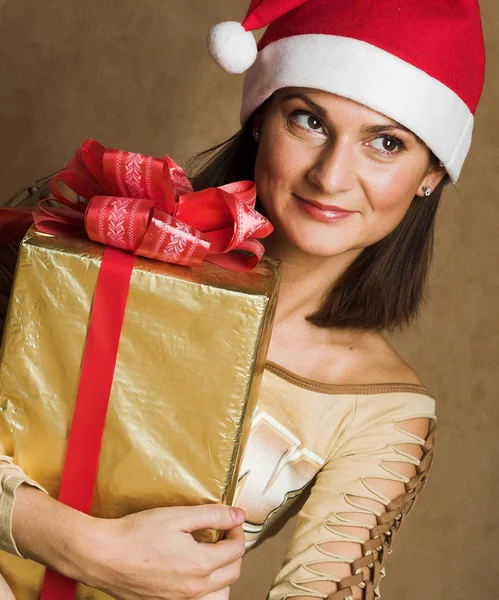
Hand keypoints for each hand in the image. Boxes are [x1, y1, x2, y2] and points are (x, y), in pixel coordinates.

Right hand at [88, 504, 245, 599]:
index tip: (231, 521)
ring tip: (211, 552)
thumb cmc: (137, 533)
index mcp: (200, 565)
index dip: (237, 531)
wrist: (102, 555)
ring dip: (222, 572)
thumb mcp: (179, 516)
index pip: (236, 550)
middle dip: (234, 551)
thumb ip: (213, 516)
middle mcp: (193, 589)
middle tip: (224, 534)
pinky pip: (196, 599)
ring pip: (217, 592)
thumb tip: (238, 516)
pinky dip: (204, 586)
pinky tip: (191, 568)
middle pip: (232, 573)